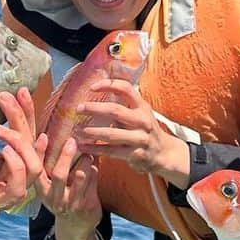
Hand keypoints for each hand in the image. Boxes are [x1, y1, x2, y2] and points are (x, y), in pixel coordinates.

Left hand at [0, 89, 43, 228]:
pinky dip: (16, 166)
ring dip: (21, 143)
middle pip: (34, 146)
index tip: (21, 90)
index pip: (29, 134)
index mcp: (13, 160)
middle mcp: (16, 174)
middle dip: (23, 119)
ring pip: (34, 167)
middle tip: (4, 99)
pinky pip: (18, 186)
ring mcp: (9, 189)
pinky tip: (4, 151)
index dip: (27, 112)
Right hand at [33, 137, 103, 239]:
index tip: (44, 136)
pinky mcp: (87, 205)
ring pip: (80, 175)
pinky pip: (93, 180)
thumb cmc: (62, 197)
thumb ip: (52, 165)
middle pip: (59, 174)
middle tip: (72, 141)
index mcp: (42, 191)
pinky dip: (95, 168)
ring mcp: (71, 203)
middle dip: (66, 155)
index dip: (39, 153)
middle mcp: (54, 198)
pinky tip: (95, 164)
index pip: (37, 170)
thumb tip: (58, 135)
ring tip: (88, 152)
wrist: (75, 227)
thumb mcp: (52, 186)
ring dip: (85, 160)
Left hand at [74, 79, 190, 186]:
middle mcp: (142, 120)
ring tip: (76, 130)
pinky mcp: (135, 154)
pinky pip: (111, 151)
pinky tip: (82, 146)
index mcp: (142, 106)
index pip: (125, 89)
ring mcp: (140, 138)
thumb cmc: (144, 129)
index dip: (108, 85)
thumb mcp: (139, 112)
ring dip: (91, 131)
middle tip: (78, 108)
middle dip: (94, 108)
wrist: (163, 153)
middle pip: (115, 111)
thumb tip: (99, 88)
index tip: (91, 87)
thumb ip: (123, 104)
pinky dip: (94, 148)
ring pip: (111, 133)